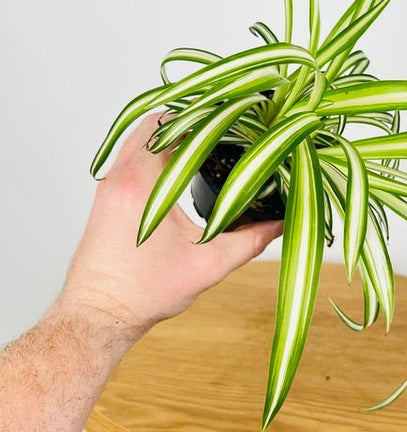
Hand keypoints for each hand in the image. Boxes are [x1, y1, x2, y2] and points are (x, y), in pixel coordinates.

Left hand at [58, 114, 283, 332]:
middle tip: (222, 127)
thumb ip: (249, 241)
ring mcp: (110, 186)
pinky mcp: (107, 198)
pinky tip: (180, 168)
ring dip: (170, 136)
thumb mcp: (208, 265)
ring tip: (205, 143)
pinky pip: (132, 158)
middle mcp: (121, 177)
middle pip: (154, 124)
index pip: (172, 124)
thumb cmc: (143, 293)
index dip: (204, 116)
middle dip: (190, 121)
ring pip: (140, 139)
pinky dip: (156, 153)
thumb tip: (281, 225)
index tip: (231, 118)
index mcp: (143, 183)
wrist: (99, 315)